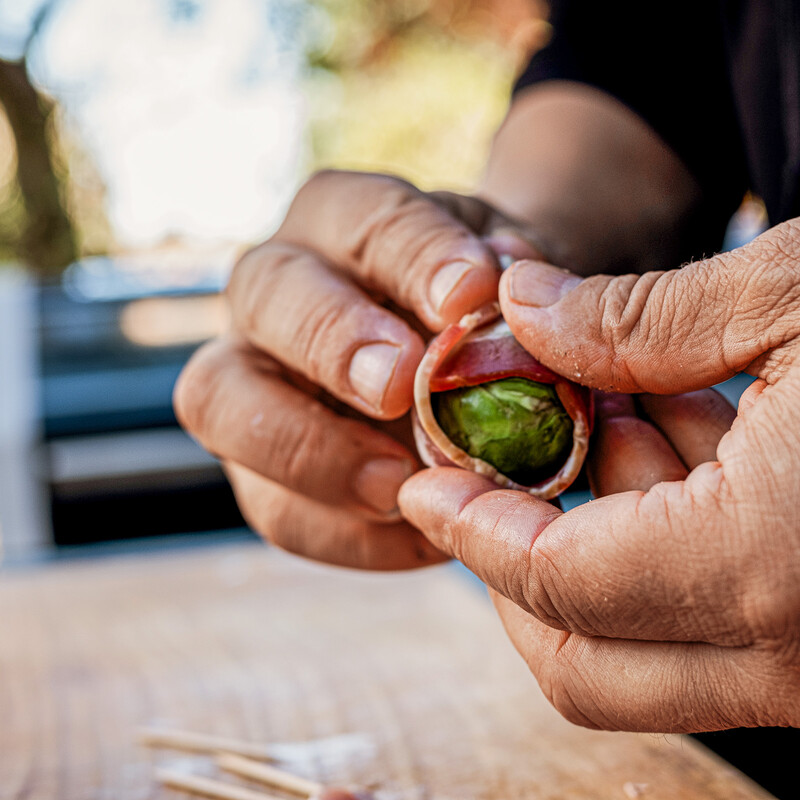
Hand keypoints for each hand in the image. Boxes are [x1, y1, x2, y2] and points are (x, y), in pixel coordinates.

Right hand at [174, 170, 541, 569]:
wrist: (455, 360)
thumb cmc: (476, 311)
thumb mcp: (505, 279)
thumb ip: (512, 279)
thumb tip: (500, 295)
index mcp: (342, 220)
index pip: (366, 219)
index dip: (416, 256)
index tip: (472, 295)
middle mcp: (276, 287)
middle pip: (266, 293)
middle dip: (332, 341)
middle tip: (397, 386)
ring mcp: (247, 374)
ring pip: (219, 401)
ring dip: (306, 447)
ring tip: (395, 484)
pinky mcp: (255, 463)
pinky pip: (273, 505)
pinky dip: (342, 530)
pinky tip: (416, 532)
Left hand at [400, 219, 799, 731]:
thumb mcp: (793, 291)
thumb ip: (635, 315)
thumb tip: (518, 307)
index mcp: (774, 566)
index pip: (556, 582)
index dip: (472, 530)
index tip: (426, 482)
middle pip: (583, 658)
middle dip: (513, 568)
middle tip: (482, 478)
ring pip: (643, 652)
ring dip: (587, 546)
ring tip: (589, 427)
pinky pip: (710, 626)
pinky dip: (657, 548)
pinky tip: (661, 444)